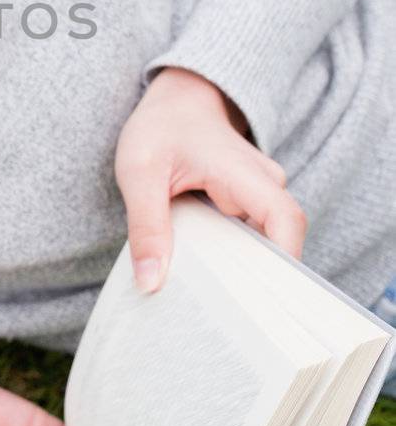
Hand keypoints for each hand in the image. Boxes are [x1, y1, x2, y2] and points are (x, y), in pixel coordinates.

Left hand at [115, 65, 306, 291]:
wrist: (175, 102)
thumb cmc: (160, 128)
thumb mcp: (140, 172)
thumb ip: (146, 225)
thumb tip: (150, 282)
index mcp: (244, 173)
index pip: (285, 221)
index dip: (284, 262)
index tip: (263, 301)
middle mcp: (264, 186)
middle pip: (280, 243)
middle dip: (259, 283)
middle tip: (228, 323)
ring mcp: (259, 197)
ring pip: (264, 246)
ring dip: (244, 275)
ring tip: (215, 311)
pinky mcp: (249, 207)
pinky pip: (250, 241)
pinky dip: (232, 263)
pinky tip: (209, 286)